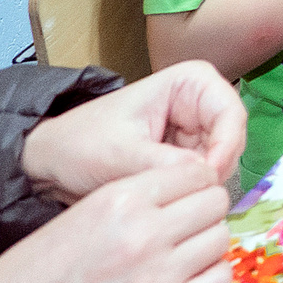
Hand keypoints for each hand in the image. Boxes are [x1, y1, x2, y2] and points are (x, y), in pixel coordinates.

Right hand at [0, 157, 232, 282]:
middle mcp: (144, 233)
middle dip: (205, 211)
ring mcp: (157, 275)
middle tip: (187, 225)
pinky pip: (218, 281)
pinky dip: (210, 278)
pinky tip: (187, 280)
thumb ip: (137, 199)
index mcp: (120, 200)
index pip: (195, 172)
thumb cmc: (36, 272)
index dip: (196, 182)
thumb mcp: (83, 214)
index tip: (189, 195)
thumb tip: (191, 193)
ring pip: (220, 239)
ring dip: (207, 244)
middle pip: (215, 203)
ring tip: (182, 253)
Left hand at [21, 63, 245, 202]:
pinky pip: (205, 174)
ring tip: (170, 199)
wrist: (51, 163)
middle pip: (231, 139)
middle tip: (189, 197)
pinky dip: (191, 189)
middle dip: (213, 169)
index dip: (225, 148)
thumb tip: (205, 178)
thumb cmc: (79, 145)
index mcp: (191, 82)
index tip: (207, 180)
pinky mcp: (186, 153)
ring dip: (201, 182)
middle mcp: (200, 101)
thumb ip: (164, 164)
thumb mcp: (120, 155)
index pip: (231, 114)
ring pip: (222, 160)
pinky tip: (168, 200)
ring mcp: (195, 128)